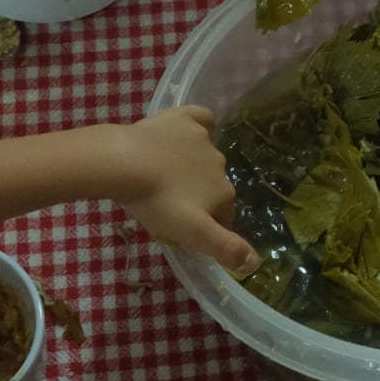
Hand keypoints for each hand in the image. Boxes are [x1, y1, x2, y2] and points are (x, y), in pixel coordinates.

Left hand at [111, 108, 258, 276]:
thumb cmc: (156, 203)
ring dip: (192, 168)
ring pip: (205, 158)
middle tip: (169, 205)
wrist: (123, 163)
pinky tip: (186, 135)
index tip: (185, 231)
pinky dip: (199, 126)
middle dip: (198, 197)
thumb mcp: (192, 233)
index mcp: (224, 194)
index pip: (224, 215)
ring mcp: (203, 139)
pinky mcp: (183, 118)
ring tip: (163, 177)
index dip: (208, 225)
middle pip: (213, 187)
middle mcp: (221, 165)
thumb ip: (226, 248)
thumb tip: (256, 262)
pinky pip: (201, 119)